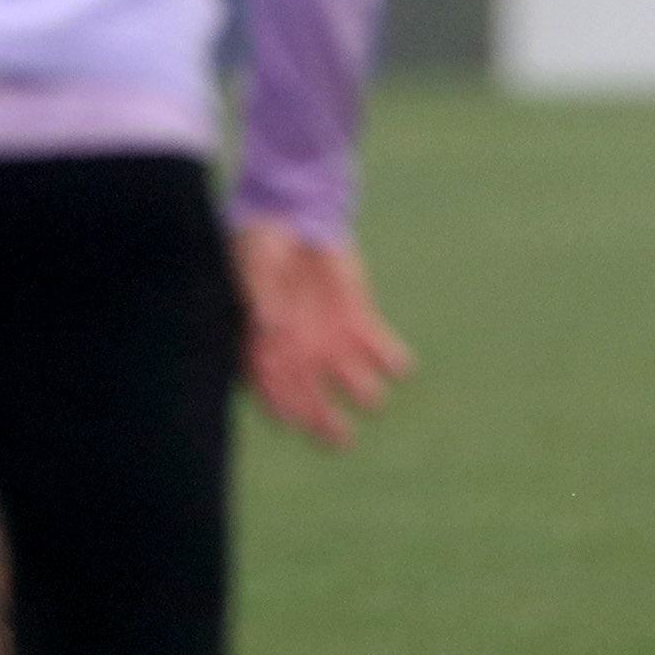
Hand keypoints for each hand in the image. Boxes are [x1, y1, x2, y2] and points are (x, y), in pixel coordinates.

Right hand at [232, 221, 409, 449]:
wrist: (292, 215)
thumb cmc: (260, 244)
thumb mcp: (254, 266)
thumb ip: (262, 296)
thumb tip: (269, 326)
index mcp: (264, 349)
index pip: (273, 392)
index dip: (284, 411)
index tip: (294, 423)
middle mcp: (299, 354)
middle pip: (312, 401)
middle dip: (325, 423)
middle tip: (340, 439)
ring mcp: (329, 340)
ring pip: (350, 381)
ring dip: (362, 391)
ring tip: (369, 397)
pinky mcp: (357, 320)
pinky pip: (379, 348)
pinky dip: (392, 360)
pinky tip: (401, 367)